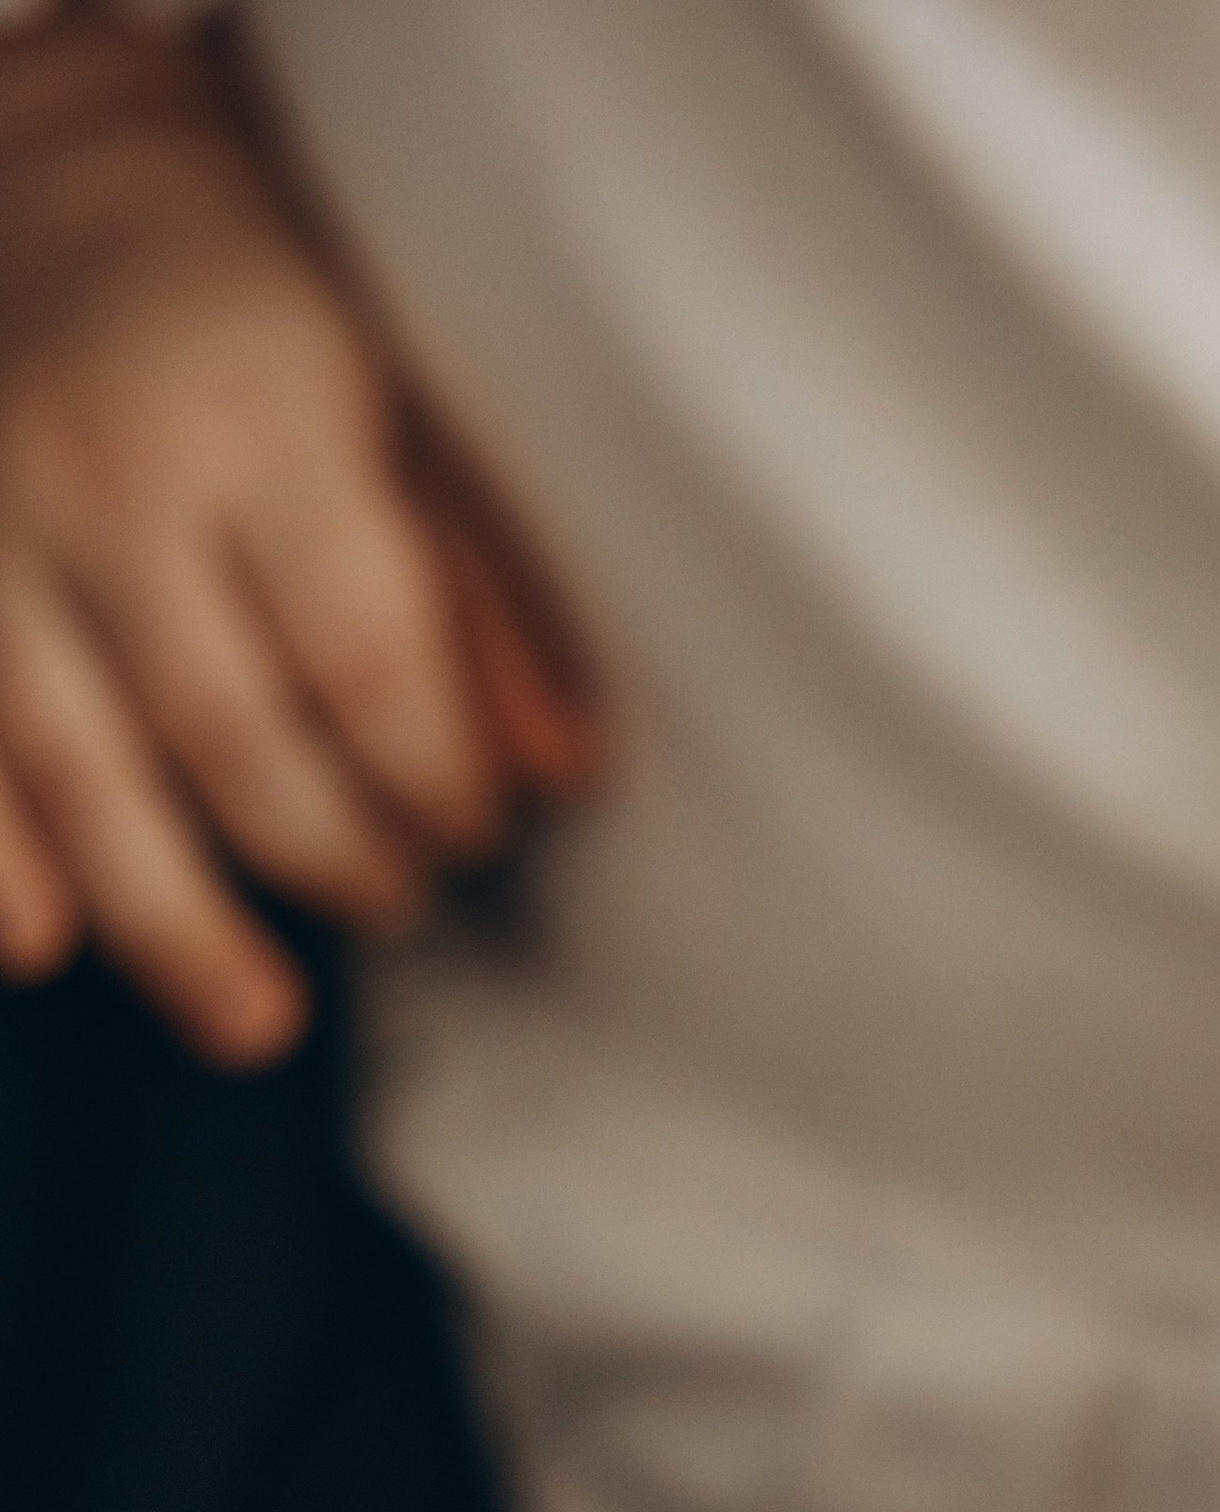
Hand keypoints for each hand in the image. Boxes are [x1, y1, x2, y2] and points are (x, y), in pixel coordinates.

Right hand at [0, 21, 595, 1062]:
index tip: (476, 830)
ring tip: (259, 1025)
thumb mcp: (399, 401)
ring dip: (174, 924)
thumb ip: (486, 581)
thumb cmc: (262, 314)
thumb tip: (568, 773)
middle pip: (231, 738)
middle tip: (396, 903)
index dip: (435, 784)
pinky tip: (44, 953)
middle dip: (333, 858)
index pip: (367, 661)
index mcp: (258, 413)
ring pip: (79, 773)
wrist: (46, 178)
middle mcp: (102, 468)